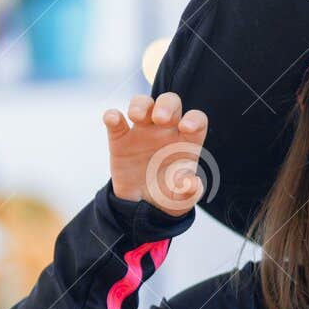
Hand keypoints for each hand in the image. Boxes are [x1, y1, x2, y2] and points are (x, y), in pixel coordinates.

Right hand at [105, 92, 208, 216]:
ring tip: (136, 117)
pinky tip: (113, 119)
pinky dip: (112, 116)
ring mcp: (143, 132)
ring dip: (140, 104)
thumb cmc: (168, 196)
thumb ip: (189, 191)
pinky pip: (115, 121)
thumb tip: (191, 183)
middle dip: (166, 105)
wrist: (142, 206)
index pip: (197, 120)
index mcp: (186, 142)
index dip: (194, 119)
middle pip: (170, 103)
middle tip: (160, 119)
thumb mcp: (182, 200)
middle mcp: (166, 131)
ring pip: (143, 104)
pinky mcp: (121, 139)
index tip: (186, 127)